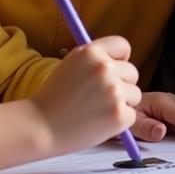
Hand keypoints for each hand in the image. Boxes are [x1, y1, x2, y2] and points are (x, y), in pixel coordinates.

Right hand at [31, 36, 141, 154]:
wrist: (39, 127)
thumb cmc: (53, 98)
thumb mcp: (71, 64)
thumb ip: (95, 59)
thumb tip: (121, 60)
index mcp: (92, 52)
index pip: (123, 46)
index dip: (120, 59)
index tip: (115, 69)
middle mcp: (105, 68)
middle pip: (132, 72)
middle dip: (122, 84)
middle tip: (100, 97)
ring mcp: (114, 92)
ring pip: (135, 94)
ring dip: (122, 103)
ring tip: (97, 110)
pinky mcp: (119, 115)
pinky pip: (131, 114)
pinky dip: (119, 121)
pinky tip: (99, 122)